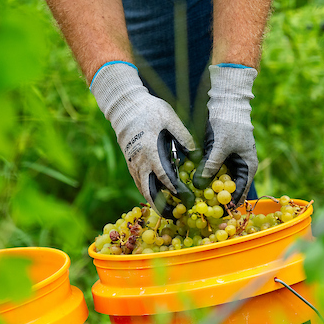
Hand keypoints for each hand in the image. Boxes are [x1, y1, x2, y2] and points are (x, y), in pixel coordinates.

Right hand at [91, 62, 195, 217]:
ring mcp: (133, 165)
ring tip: (170, 212)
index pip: (164, 177)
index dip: (175, 190)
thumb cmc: (150, 110)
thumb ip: (184, 136)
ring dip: (155, 202)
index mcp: (151, 152)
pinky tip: (159, 198)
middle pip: (149, 192)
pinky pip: (140, 184)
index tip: (186, 199)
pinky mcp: (131, 164)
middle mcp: (140, 162)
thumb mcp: (170, 118)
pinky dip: (149, 193)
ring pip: (143, 190)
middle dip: (162, 206)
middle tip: (176, 216)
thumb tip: (198, 153)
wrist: (125, 106)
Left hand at [193, 64, 257, 206]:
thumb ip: (211, 166)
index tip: (213, 216)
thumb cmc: (229, 122)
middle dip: (214, 199)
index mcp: (248, 167)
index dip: (227, 206)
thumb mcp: (220, 146)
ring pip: (217, 181)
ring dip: (207, 188)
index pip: (239, 194)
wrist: (226, 100)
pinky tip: (190, 183)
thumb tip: (200, 185)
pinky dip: (203, 176)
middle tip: (199, 210)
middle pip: (228, 190)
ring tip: (193, 200)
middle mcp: (240, 167)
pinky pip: (210, 170)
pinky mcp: (218, 155)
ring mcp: (228, 161)